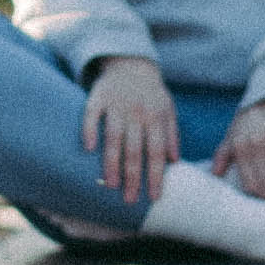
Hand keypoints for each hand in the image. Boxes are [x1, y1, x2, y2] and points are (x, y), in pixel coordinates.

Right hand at [82, 57, 175, 209]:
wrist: (131, 64)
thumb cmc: (151, 94)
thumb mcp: (168, 110)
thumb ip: (172, 135)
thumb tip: (175, 161)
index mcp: (156, 117)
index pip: (157, 152)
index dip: (155, 175)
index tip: (153, 197)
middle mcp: (137, 112)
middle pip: (135, 149)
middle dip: (133, 177)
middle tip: (129, 200)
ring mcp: (116, 105)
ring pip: (114, 137)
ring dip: (111, 163)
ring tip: (110, 185)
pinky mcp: (98, 97)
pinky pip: (92, 115)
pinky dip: (89, 130)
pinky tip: (88, 149)